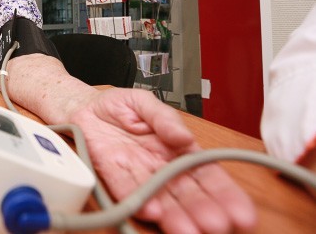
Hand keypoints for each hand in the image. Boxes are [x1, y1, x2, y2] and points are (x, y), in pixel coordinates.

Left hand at [69, 87, 256, 232]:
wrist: (83, 107)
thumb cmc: (118, 106)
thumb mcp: (145, 102)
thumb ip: (164, 118)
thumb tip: (185, 137)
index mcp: (176, 148)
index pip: (206, 174)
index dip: (224, 193)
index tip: (240, 212)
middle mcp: (160, 166)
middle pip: (186, 192)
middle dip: (202, 210)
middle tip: (216, 226)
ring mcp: (136, 172)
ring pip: (160, 197)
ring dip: (175, 215)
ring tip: (188, 229)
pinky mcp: (111, 173)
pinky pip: (126, 188)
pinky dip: (138, 200)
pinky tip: (153, 213)